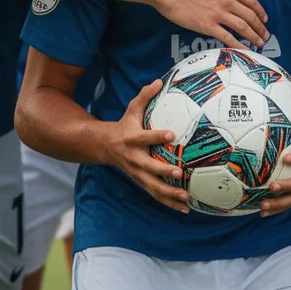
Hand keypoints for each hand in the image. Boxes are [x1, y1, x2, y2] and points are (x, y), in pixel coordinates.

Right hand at [105, 80, 190, 213]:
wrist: (105, 146)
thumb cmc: (125, 125)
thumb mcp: (132, 108)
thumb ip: (145, 96)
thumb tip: (158, 80)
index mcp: (132, 139)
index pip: (146, 137)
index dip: (157, 136)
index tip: (171, 134)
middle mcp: (134, 159)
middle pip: (148, 168)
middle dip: (163, 172)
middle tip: (180, 173)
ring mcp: (137, 173)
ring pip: (152, 187)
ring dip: (169, 194)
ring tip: (186, 198)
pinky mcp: (141, 182)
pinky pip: (155, 195)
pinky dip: (169, 203)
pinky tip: (185, 209)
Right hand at [155, 0, 268, 46]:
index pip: (250, 0)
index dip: (260, 10)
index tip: (264, 18)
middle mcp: (226, 1)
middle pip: (250, 15)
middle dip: (260, 27)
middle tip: (266, 35)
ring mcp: (217, 14)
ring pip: (242, 27)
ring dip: (253, 36)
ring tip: (260, 43)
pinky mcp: (207, 26)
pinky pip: (227, 37)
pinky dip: (238, 45)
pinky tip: (245, 50)